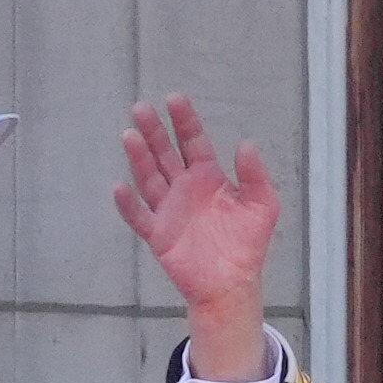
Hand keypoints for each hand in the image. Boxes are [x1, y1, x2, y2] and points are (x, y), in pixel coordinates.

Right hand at [114, 94, 281, 382]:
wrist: (231, 284)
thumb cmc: (248, 245)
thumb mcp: (262, 206)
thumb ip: (255, 175)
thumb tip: (246, 144)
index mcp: (207, 177)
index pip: (192, 141)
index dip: (184, 120)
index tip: (174, 99)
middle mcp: (184, 188)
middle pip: (164, 153)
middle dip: (154, 131)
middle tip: (141, 107)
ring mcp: (168, 210)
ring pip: (149, 178)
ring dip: (139, 158)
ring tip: (129, 135)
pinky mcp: (158, 235)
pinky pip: (139, 216)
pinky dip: (128, 203)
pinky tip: (119, 186)